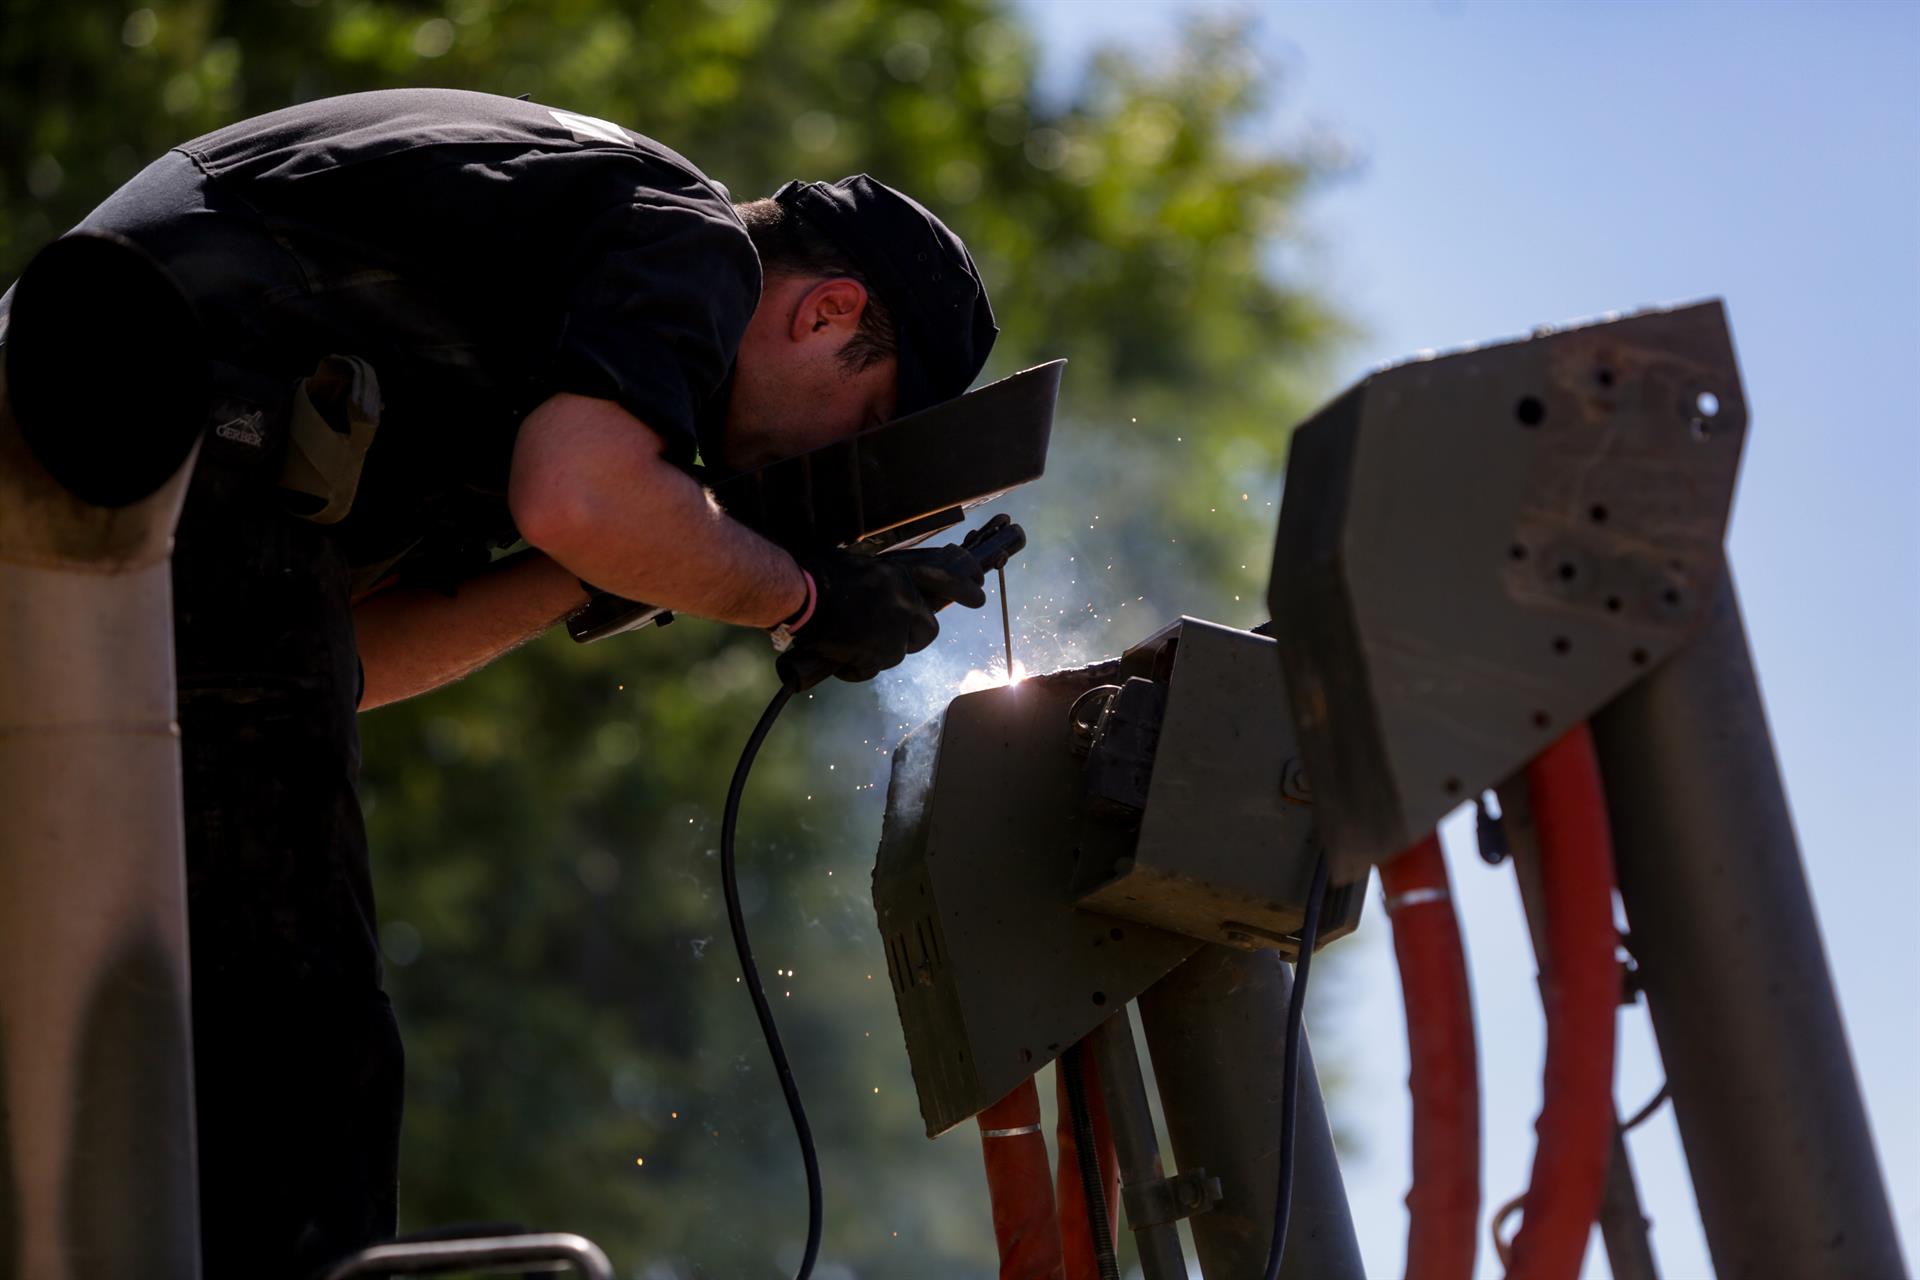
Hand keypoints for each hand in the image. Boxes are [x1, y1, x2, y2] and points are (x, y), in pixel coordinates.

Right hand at [775, 544, 986, 689]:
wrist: (803, 595)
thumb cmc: (820, 573)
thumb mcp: (861, 566)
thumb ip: (883, 581)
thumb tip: (885, 592)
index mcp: (901, 576)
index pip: (943, 579)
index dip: (962, 589)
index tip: (979, 597)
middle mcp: (905, 603)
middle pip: (926, 631)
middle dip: (910, 636)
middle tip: (886, 636)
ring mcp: (894, 631)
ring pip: (896, 652)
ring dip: (877, 650)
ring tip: (850, 639)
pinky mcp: (879, 654)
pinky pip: (872, 668)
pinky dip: (857, 666)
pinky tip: (841, 655)